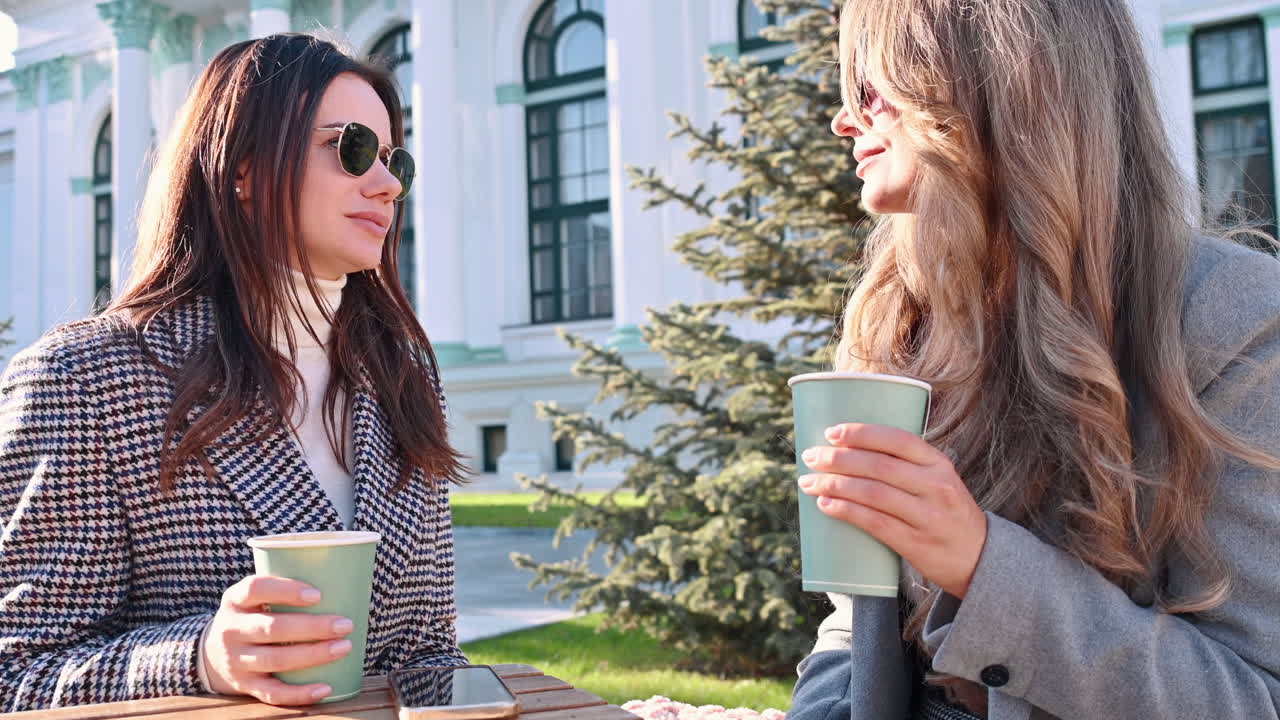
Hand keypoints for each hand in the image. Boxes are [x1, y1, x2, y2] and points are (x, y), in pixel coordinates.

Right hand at [202, 575, 354, 704]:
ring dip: (313, 655)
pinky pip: (272, 693)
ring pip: (275, 660)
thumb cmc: (252, 615)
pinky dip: (300, 693)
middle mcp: (230, 630)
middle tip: (345, 625)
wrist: (213, 653)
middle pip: (271, 628)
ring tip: (344, 647)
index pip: (255, 589)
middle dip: (311, 627)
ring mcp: (236, 660)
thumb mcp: (255, 597)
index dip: (285, 590)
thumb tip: (342, 580)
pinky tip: (325, 688)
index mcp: (234, 600)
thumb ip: (284, 588)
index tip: (318, 595)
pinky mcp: (244, 685)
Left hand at [798, 423, 987, 598]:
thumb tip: (849, 451)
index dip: (862, 433)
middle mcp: (936, 486)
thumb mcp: (938, 480)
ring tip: (809, 482)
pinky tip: (825, 504)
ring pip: (873, 494)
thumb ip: (906, 465)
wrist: (980, 558)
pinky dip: (846, 511)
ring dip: (834, 485)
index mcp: (939, 464)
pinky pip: (874, 523)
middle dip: (838, 459)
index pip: (898, 440)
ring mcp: (927, 516)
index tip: (831, 432)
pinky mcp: (916, 543)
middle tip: (811, 457)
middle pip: (878, 466)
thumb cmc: (947, 513)